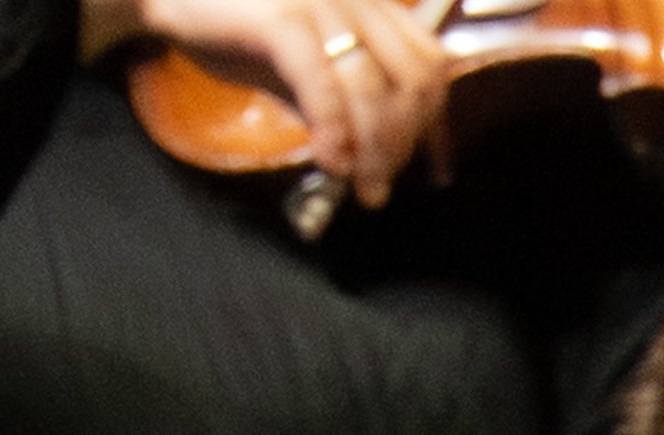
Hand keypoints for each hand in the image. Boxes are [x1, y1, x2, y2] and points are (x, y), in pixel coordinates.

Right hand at [90, 0, 449, 201]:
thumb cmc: (234, 27)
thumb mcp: (301, 68)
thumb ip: (341, 104)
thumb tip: (374, 162)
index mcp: (366, 1)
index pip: (429, 65)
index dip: (426, 123)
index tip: (402, 164)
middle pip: (414, 81)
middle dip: (402, 144)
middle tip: (376, 183)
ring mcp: (320, 1)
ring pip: (374, 88)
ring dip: (374, 151)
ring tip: (360, 187)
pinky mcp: (282, 15)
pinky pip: (325, 85)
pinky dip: (334, 133)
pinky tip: (329, 164)